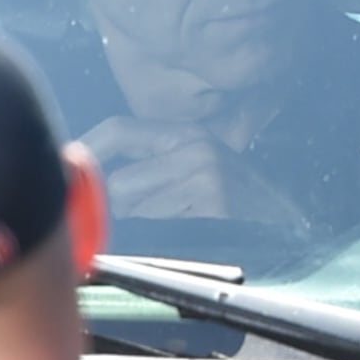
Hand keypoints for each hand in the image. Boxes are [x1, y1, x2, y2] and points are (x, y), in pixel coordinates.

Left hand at [78, 114, 309, 236]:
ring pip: (136, 202)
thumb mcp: (198, 167)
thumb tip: (89, 170)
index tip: (68, 167)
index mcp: (186, 135)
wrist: (291, 220)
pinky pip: (160, 218)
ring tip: (173, 218)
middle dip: (117, 202)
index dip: (89, 148)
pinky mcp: (212, 199)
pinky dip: (162, 228)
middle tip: (127, 214)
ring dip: (141, 218)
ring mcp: (204, 173)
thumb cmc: (238, 200)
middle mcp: (193, 147)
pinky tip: (190, 224)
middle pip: (121, 177)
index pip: (120, 131)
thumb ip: (155, 163)